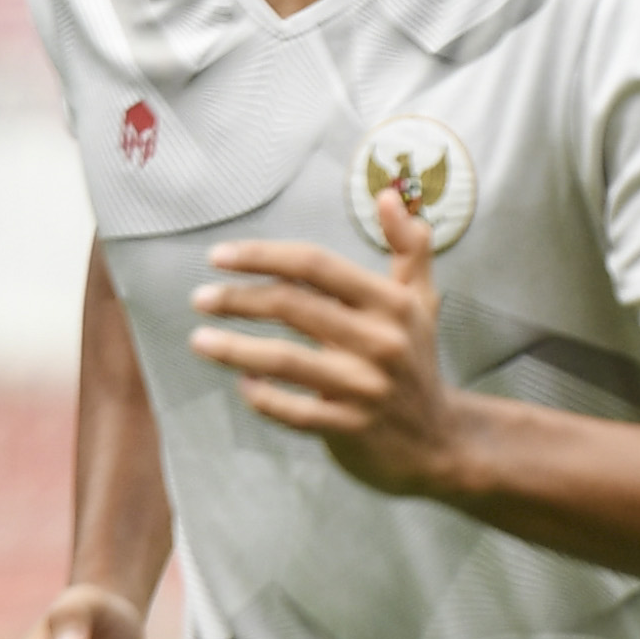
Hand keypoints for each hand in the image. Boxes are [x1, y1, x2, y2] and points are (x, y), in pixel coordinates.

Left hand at [188, 189, 472, 497]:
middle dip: (237, 299)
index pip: (314, 265)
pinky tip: (242, 382)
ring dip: (233, 349)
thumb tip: (387, 195)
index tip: (219, 255)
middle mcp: (379, 341)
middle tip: (199, 297)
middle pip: (291, 306)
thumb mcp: (422, 301)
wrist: (441, 443)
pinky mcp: (351, 429)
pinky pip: (292, 410)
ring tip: (198, 341)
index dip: (262, 256)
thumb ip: (409, 246)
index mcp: (391, 302)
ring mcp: (364, 387)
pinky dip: (260, 396)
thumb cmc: (417, 361)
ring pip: (283, 360)